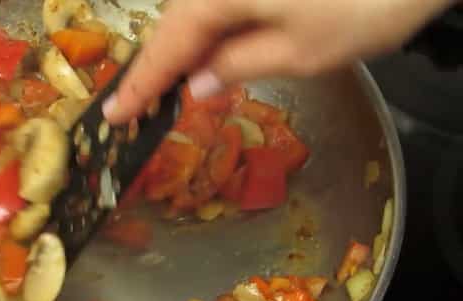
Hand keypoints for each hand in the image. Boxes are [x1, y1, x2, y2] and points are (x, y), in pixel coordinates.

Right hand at [103, 0, 454, 122]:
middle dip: (158, 66)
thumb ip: (238, 66)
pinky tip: (214, 54)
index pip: (166, 46)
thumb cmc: (363, 5)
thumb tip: (197, 84)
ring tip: (170, 87)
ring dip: (186, 49)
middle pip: (176, 24)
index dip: (139, 83)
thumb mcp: (299, 51)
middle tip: (137, 104)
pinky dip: (213, 31)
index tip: (113, 113)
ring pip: (197, 12)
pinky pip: (222, 3)